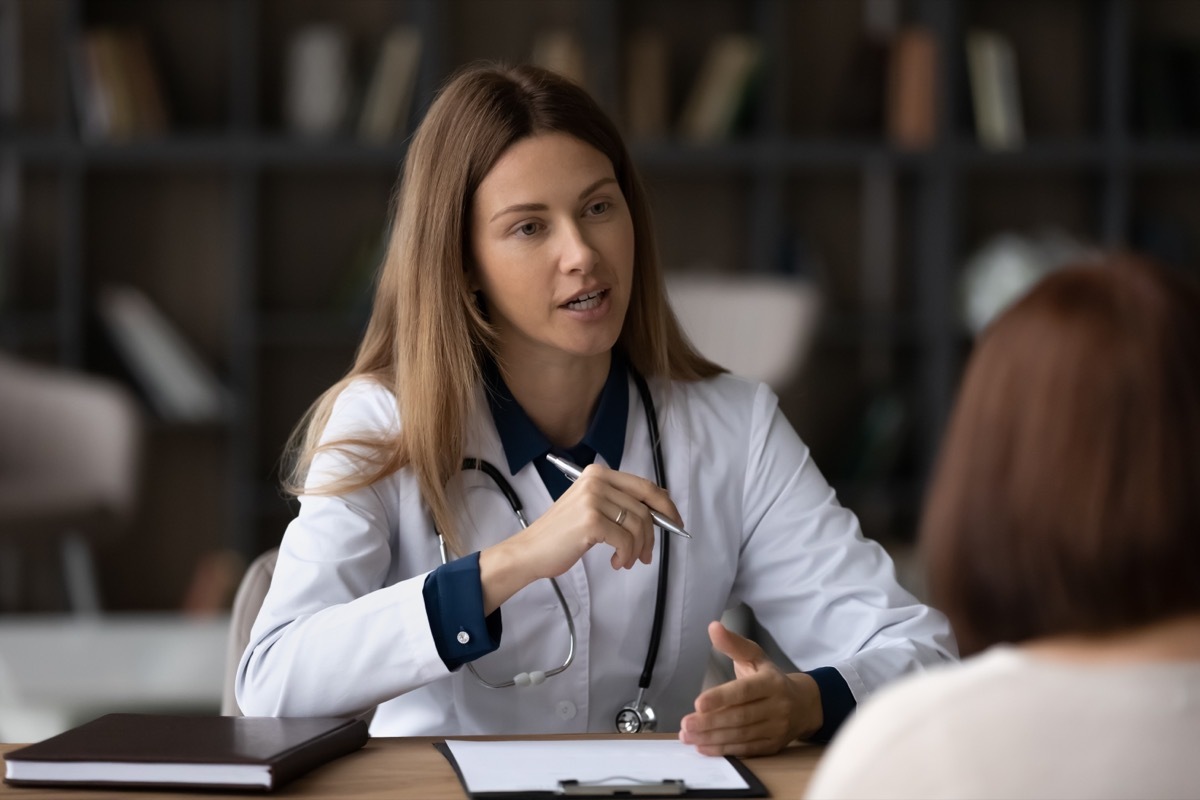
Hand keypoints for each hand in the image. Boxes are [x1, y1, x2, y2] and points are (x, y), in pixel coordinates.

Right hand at [479, 463, 681, 611]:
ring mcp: (593, 499)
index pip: (644, 485)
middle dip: (653, 534)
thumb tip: (658, 511)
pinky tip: (615, 562)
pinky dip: (626, 556)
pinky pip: (626, 541)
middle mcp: (596, 481)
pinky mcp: (591, 521)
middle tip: (648, 554)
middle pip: (644, 507)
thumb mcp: (591, 508)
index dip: (665, 505)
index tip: (674, 522)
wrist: (530, 551)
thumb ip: (619, 504)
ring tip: (626, 560)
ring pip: (638, 525)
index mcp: (597, 473)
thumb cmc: (560, 534)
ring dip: (638, 549)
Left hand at [679, 621, 822, 756]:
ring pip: (742, 735)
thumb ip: (733, 644)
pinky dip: (723, 750)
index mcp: (771, 682)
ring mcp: (776, 728)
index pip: (744, 691)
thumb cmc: (770, 678)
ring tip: (688, 736)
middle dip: (710, 722)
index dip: (721, 698)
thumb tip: (713, 627)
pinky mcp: (773, 746)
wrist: (803, 705)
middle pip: (741, 717)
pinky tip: (703, 747)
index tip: (698, 703)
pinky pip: (746, 750)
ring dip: (712, 738)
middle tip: (686, 725)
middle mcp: (777, 706)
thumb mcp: (755, 657)